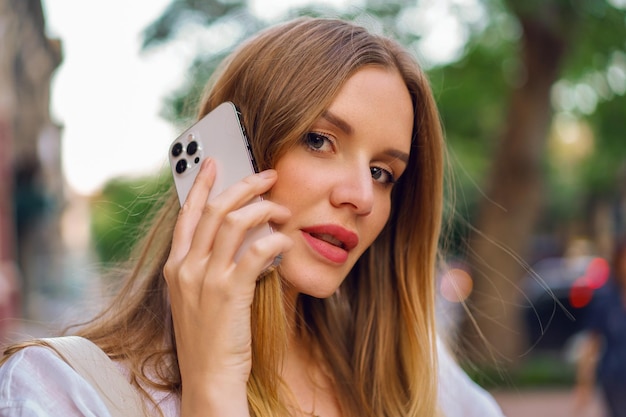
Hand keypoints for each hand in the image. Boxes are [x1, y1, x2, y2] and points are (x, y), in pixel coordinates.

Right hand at [163, 158, 291, 414]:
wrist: (208, 378)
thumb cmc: (209, 339)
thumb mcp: (198, 298)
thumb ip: (209, 267)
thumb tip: (240, 238)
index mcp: (175, 268)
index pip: (188, 216)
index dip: (201, 186)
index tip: (212, 163)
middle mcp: (185, 268)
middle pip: (214, 211)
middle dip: (242, 186)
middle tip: (265, 175)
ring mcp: (205, 280)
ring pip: (234, 224)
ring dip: (262, 208)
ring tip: (281, 208)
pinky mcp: (228, 293)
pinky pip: (256, 252)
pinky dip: (274, 240)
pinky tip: (285, 240)